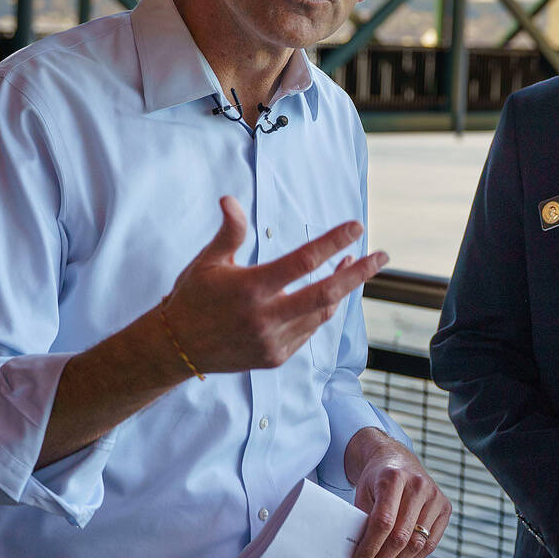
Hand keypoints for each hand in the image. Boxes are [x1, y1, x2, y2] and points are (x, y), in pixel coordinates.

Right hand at [163, 196, 386, 373]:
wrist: (176, 348)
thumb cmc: (193, 297)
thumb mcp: (209, 261)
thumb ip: (229, 232)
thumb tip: (230, 199)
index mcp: (250, 288)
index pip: (303, 261)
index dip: (333, 243)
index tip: (356, 227)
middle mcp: (265, 318)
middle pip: (326, 293)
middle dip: (360, 274)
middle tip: (382, 256)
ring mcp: (273, 341)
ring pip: (321, 313)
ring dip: (340, 289)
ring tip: (352, 267)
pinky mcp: (275, 357)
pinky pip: (308, 331)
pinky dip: (320, 310)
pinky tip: (324, 293)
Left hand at [346, 428, 450, 557]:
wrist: (398, 459)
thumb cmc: (378, 478)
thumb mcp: (364, 491)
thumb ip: (363, 520)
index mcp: (394, 476)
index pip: (383, 521)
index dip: (370, 547)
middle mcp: (418, 485)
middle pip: (401, 536)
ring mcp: (435, 496)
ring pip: (417, 544)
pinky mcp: (445, 507)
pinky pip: (430, 544)